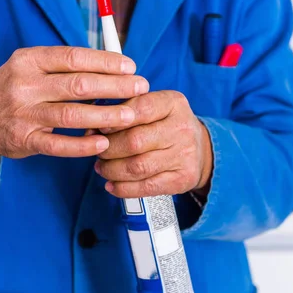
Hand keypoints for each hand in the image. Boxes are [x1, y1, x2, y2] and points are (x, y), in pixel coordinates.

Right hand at [0, 46, 148, 160]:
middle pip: (78, 85)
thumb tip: (111, 65)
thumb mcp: (30, 68)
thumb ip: (64, 67)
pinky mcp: (24, 140)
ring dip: (105, 116)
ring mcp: (24, 114)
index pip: (74, 58)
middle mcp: (25, 85)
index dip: (105, 62)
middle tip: (140, 89)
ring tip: (131, 117)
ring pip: (71, 115)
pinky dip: (82, 145)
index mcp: (29, 61)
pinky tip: (103, 143)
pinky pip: (58, 145)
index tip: (130, 67)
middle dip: (114, 87)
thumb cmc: (14, 90)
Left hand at [94, 91, 213, 198]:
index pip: (140, 109)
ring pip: (137, 167)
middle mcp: (182, 128)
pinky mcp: (182, 180)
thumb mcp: (154, 107)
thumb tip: (92, 128)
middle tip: (97, 152)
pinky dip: (123, 188)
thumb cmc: (166, 125)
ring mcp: (184, 156)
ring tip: (101, 168)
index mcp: (173, 103)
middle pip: (135, 141)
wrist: (200, 149)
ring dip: (112, 170)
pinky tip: (111, 185)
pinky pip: (146, 187)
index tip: (99, 129)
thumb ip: (127, 110)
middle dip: (108, 149)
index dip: (114, 121)